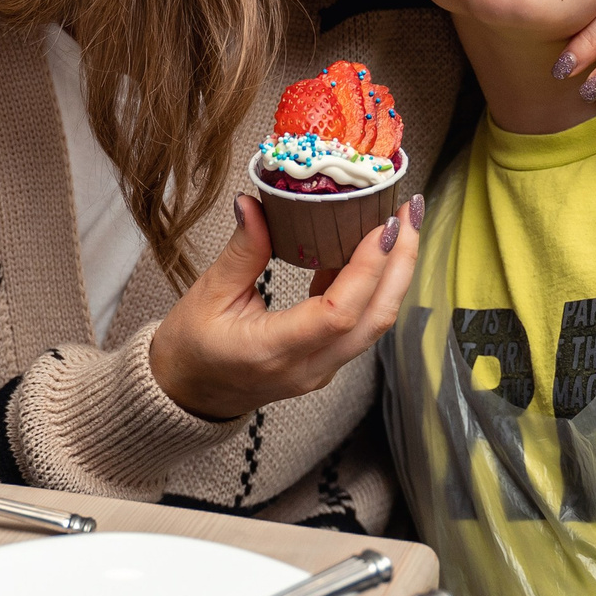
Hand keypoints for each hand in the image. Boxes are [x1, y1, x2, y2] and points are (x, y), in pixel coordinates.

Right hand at [149, 193, 422, 421]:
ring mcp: (322, 369)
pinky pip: (363, 324)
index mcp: (273, 351)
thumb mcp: (208, 294)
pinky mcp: (327, 361)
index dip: (369, 268)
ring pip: (377, 322)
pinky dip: (376, 285)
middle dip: (401, 262)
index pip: (339, 314)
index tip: (385, 225)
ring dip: (395, 272)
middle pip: (375, 318)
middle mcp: (308, 367)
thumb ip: (242, 249)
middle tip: (408, 210)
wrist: (187, 393)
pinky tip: (373, 248)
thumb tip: (254, 201)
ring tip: (402, 223)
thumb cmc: (192, 349)